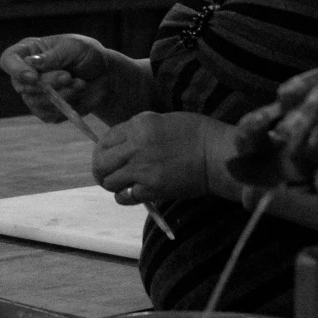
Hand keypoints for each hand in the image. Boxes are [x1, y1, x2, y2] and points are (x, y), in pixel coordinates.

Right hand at [1, 33, 126, 124]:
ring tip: (79, 84)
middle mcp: (27, 74)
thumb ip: (54, 56)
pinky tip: (79, 94)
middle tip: (68, 76)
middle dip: (47, 83)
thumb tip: (30, 63)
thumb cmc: (86, 53)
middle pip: (22, 86)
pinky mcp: (47, 110)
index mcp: (28, 52)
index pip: (8, 60)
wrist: (104, 73)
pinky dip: (65, 107)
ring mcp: (35, 94)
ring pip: (35, 103)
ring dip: (60, 95)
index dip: (16, 70)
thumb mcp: (74, 47)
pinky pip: (49, 115)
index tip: (34, 76)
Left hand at [94, 112, 238, 206]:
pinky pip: (125, 196)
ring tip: (122, 184)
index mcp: (139, 125)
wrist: (216, 155)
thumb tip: (123, 144)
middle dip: (101, 169)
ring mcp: (142, 169)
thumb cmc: (197, 134)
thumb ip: (140, 131)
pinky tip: (134, 193)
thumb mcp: (163, 121)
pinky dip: (125, 196)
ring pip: (109, 181)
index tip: (108, 155)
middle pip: (101, 162)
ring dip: (113, 184)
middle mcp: (135, 146)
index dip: (104, 149)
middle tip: (108, 173)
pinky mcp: (151, 189)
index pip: (106, 139)